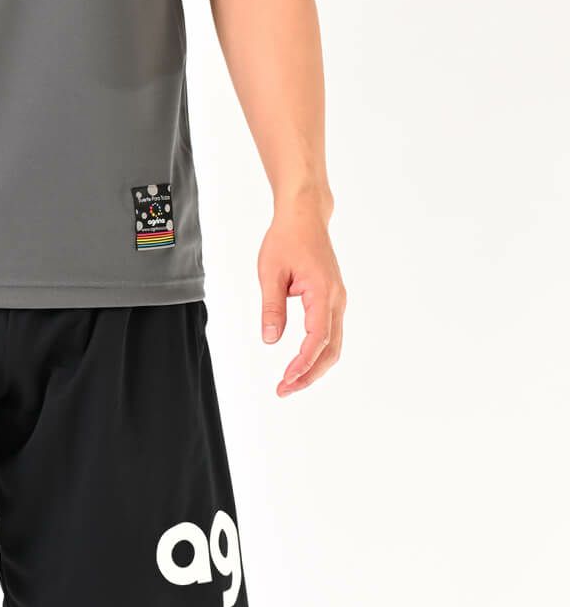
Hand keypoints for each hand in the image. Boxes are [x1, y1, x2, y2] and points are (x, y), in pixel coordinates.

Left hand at [258, 199, 344, 396]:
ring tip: (290, 382)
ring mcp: (337, 299)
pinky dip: (318, 352)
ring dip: (315, 366)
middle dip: (310, 373)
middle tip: (284, 390)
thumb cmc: (286, 239)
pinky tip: (300, 362)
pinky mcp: (332, 298)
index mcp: (323, 292)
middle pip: (331, 348)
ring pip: (334, 343)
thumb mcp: (270, 272)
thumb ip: (272, 307)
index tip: (286, 379)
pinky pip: (330, 332)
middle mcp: (336, 299)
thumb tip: (270, 339)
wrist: (304, 216)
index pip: (317, 338)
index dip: (303, 363)